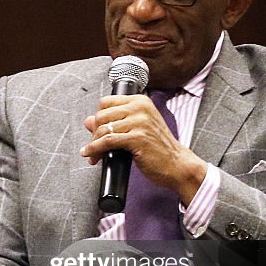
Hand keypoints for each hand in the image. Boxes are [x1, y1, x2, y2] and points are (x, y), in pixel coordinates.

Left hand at [81, 94, 206, 204]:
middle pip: (102, 115)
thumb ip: (114, 122)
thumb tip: (88, 121)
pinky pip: (108, 141)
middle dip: (94, 133)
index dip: (98, 118)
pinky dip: (95, 149)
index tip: (96, 131)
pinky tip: (92, 155)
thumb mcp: (136, 129)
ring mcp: (140, 122)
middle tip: (94, 145)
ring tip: (93, 155)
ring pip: (103, 129)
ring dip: (93, 144)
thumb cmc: (159, 148)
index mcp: (140, 101)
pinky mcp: (138, 138)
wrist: (177, 164)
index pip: (106, 102)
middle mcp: (140, 108)